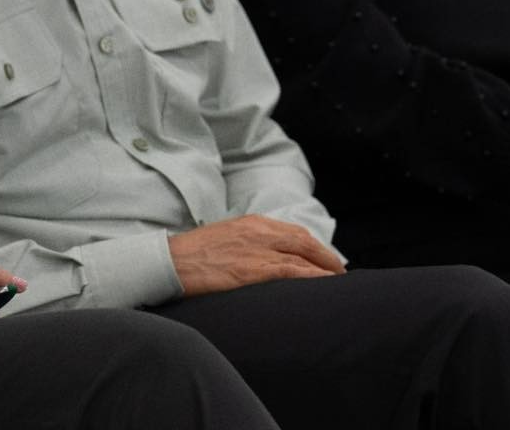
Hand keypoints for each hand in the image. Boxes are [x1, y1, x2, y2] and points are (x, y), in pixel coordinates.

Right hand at [169, 216, 345, 295]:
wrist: (170, 262)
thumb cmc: (192, 255)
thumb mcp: (223, 238)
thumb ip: (246, 242)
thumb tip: (264, 257)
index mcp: (251, 222)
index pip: (293, 232)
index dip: (314, 247)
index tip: (324, 260)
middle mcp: (259, 232)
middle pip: (304, 242)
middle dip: (326, 258)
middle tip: (339, 274)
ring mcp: (257, 250)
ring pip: (303, 257)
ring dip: (325, 271)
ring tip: (338, 285)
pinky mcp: (253, 270)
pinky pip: (293, 272)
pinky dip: (313, 278)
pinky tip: (324, 287)